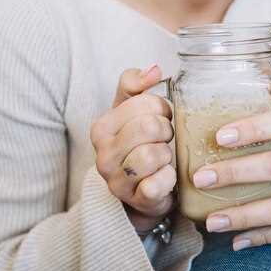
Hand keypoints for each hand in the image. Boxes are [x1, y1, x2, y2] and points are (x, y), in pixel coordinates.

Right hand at [91, 65, 175, 234]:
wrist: (138, 193)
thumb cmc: (137, 145)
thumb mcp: (130, 112)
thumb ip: (135, 85)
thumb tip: (154, 69)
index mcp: (102, 127)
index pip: (144, 102)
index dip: (162, 108)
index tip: (162, 118)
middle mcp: (103, 153)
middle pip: (150, 126)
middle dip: (166, 131)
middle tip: (164, 139)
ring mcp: (117, 180)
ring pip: (154, 154)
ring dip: (167, 155)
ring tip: (164, 158)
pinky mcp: (135, 200)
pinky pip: (158, 184)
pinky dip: (168, 179)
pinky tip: (166, 177)